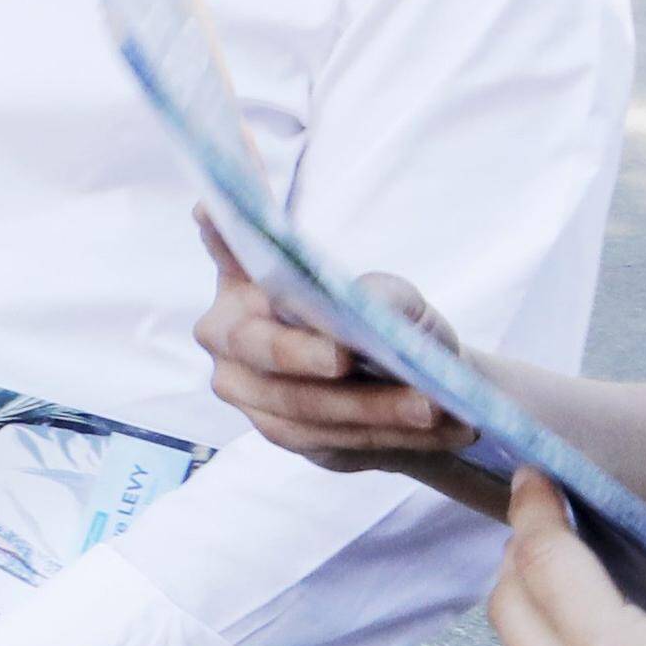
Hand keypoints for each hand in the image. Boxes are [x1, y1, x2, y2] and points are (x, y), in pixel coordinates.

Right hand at [193, 219, 476, 475]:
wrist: (399, 395)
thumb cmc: (384, 328)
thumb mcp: (394, 301)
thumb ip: (376, 295)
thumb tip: (360, 301)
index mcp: (246, 282)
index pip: (227, 248)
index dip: (216, 232)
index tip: (208, 207)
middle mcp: (226, 335)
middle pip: (255, 346)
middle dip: (301, 354)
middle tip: (346, 357)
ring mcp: (245, 390)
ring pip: (301, 403)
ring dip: (371, 408)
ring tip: (432, 408)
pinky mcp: (278, 432)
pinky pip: (329, 438)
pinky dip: (387, 435)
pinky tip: (437, 431)